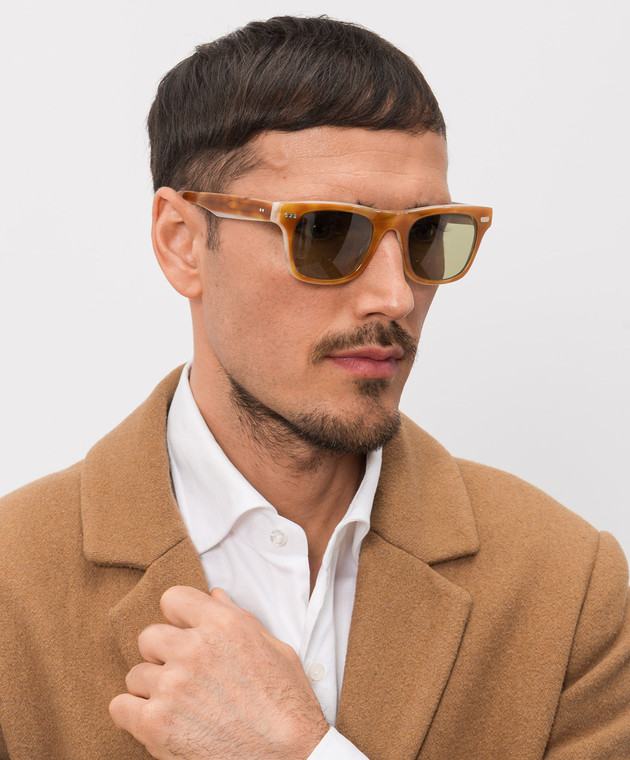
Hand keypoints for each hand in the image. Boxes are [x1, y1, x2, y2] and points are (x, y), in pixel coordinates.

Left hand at [109, 586, 328, 759]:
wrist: (290, 756)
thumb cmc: (287, 704)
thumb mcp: (274, 648)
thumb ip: (239, 618)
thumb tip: (215, 597)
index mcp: (223, 625)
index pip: (173, 598)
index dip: (178, 617)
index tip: (184, 632)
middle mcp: (194, 649)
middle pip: (148, 636)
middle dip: (162, 653)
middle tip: (182, 673)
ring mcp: (173, 686)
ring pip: (136, 674)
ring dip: (153, 687)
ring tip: (179, 704)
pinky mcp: (157, 724)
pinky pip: (120, 707)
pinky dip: (133, 715)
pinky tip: (157, 720)